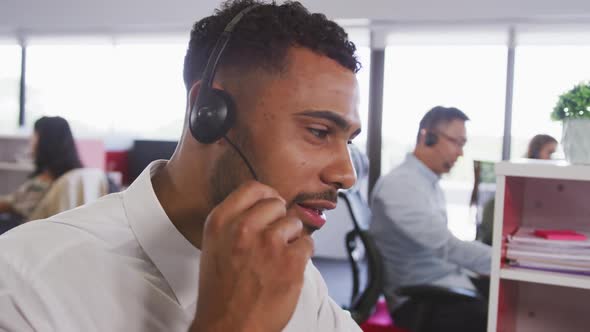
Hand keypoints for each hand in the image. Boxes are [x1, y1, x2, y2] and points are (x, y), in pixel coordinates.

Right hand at [190, 181, 313, 331]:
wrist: (228, 328)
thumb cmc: (221, 292)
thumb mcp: (215, 247)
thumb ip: (236, 222)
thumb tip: (267, 205)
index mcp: (220, 222)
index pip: (253, 188)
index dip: (267, 197)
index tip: (271, 207)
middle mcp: (243, 228)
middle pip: (277, 203)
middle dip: (279, 220)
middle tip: (273, 241)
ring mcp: (268, 244)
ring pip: (295, 223)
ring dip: (291, 239)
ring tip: (276, 260)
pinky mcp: (290, 262)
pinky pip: (308, 244)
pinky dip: (302, 257)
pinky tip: (286, 271)